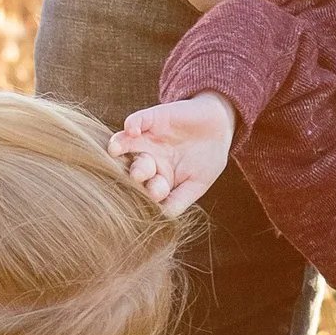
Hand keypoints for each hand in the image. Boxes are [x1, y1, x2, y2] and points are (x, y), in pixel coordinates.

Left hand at [113, 92, 235, 216]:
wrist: (220, 127)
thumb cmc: (207, 159)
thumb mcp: (197, 183)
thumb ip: (180, 198)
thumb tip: (165, 216)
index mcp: (158, 179)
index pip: (149, 190)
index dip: (151, 194)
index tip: (156, 196)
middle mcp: (148, 160)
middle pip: (136, 169)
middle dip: (137, 172)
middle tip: (139, 175)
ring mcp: (147, 139)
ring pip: (126, 144)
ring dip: (120, 147)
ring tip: (115, 149)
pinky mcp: (152, 118)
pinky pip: (137, 119)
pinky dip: (133, 123)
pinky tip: (133, 129)